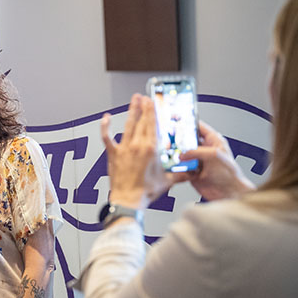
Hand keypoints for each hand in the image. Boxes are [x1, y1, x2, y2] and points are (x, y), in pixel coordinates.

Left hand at [101, 94, 172, 208]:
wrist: (128, 200)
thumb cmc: (145, 192)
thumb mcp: (168, 181)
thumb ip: (181, 174)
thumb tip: (192, 172)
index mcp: (151, 149)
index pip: (153, 125)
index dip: (153, 111)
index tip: (153, 101)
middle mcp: (137, 145)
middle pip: (141, 121)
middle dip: (143, 107)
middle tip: (144, 97)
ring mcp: (124, 148)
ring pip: (128, 125)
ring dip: (131, 111)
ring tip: (133, 100)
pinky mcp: (113, 154)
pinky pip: (107, 137)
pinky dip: (106, 127)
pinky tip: (106, 118)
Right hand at [177, 121, 255, 199]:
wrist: (228, 194)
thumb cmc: (230, 175)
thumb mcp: (214, 156)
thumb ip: (197, 151)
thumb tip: (182, 153)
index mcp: (213, 141)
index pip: (198, 127)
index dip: (188, 123)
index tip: (176, 121)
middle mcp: (204, 150)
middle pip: (187, 140)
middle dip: (178, 140)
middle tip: (169, 140)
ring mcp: (197, 161)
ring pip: (182, 154)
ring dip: (176, 155)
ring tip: (170, 154)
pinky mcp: (191, 172)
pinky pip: (180, 167)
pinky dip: (177, 167)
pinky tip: (174, 166)